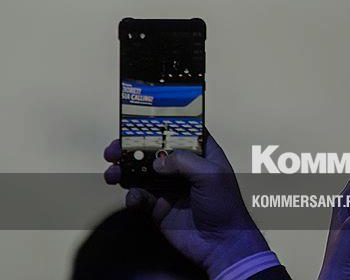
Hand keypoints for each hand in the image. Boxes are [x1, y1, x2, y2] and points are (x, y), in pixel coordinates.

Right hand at [103, 132, 270, 277]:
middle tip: (112, 150)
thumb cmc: (223, 205)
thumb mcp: (210, 176)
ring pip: (142, 173)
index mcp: (202, 155)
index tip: (140, 120)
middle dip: (132, 149)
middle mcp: (185, 168)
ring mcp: (170, 187)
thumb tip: (157, 162)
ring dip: (124, 171)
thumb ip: (184, 162)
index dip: (163, 125)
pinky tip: (132, 199)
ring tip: (111, 173)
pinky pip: (140, 196)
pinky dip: (132, 196)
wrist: (221, 244)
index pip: (182, 132)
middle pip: (155, 151)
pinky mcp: (159, 207)